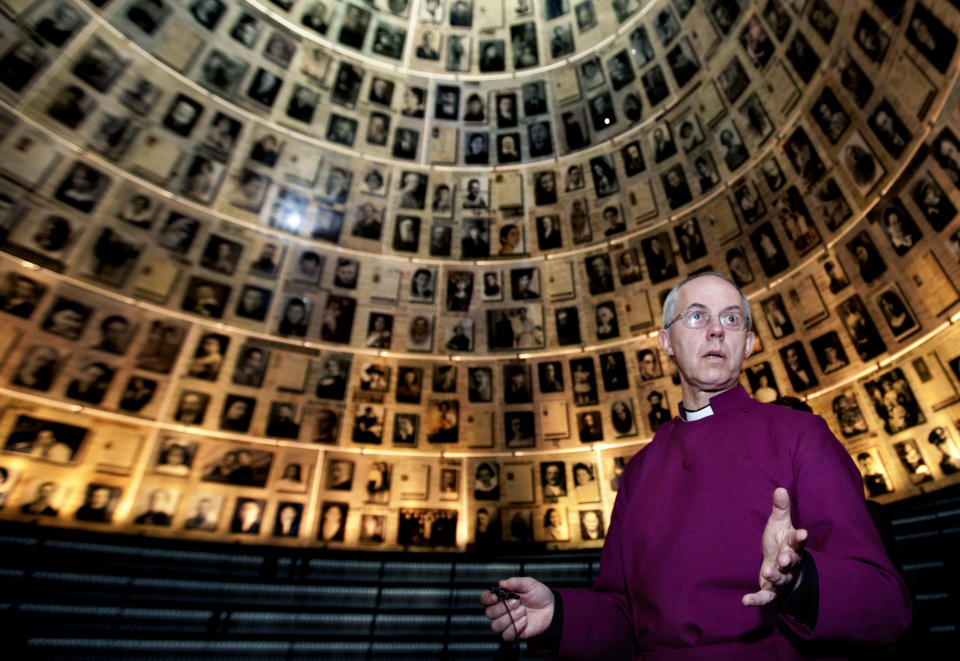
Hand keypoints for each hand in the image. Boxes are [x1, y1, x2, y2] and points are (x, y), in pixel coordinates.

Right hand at [481, 577, 554, 641]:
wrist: (551, 609)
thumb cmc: (539, 595)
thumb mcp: (528, 584)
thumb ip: (514, 582)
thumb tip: (501, 583)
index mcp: (501, 597)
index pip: (485, 599)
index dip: (487, 599)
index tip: (496, 597)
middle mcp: (501, 610)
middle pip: (489, 613)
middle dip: (503, 607)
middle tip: (517, 602)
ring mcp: (507, 622)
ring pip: (496, 626)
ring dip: (510, 618)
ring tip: (522, 611)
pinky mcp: (514, 633)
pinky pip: (506, 635)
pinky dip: (516, 628)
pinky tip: (524, 621)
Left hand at [742, 487, 807, 606]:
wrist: (781, 565)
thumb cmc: (780, 543)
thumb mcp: (779, 524)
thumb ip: (780, 509)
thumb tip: (780, 488)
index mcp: (792, 546)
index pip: (797, 542)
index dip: (799, 538)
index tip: (802, 533)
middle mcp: (790, 564)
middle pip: (792, 563)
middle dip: (789, 561)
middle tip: (784, 559)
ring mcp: (782, 578)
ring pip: (781, 579)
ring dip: (775, 576)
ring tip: (767, 571)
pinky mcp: (771, 590)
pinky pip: (765, 597)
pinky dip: (756, 600)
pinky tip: (744, 601)